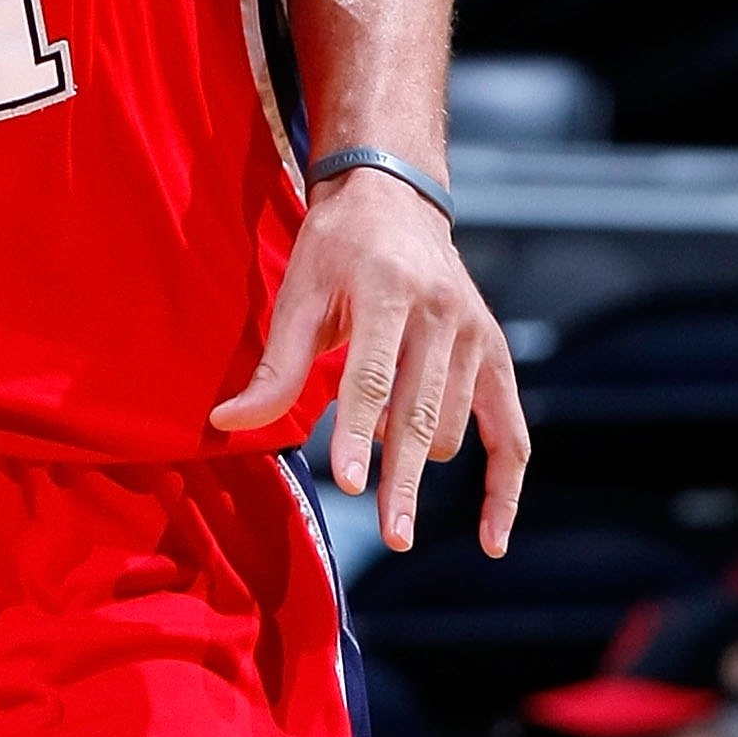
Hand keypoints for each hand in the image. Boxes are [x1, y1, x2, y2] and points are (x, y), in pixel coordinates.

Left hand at [211, 168, 526, 557]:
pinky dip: (504, 487)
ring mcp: (475, 335)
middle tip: (389, 534)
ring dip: (414, 456)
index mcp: (387, 290)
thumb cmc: (337, 248)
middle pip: (420, 413)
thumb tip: (226, 423)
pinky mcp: (494, 354)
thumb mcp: (298, 293)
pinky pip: (512, 433)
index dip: (359, 431)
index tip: (349, 482)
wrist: (395, 197)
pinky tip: (490, 539)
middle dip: (403, 478)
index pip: (374, 374)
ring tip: (374, 441)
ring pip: (450, 427)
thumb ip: (276, 366)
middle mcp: (441, 312)